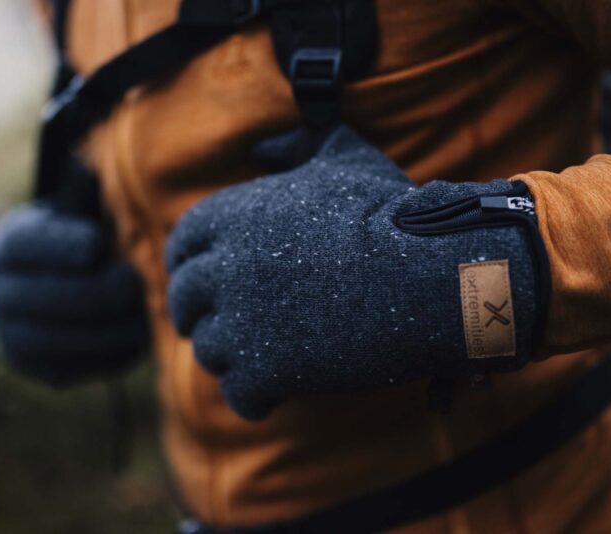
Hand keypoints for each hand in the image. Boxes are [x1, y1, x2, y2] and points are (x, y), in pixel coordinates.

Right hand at [0, 203, 148, 385]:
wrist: (59, 283)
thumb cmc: (81, 236)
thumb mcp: (77, 210)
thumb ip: (86, 199)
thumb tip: (95, 175)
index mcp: (8, 247)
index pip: (26, 245)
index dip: (61, 245)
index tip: (97, 241)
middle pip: (49, 298)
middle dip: (98, 291)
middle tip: (134, 282)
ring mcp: (14, 336)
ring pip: (64, 339)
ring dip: (110, 328)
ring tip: (144, 313)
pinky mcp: (41, 369)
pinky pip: (78, 368)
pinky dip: (111, 354)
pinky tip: (136, 336)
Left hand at [166, 126, 547, 419]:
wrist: (429, 274)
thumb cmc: (391, 214)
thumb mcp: (344, 156)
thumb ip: (299, 141)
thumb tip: (263, 147)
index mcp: (233, 216)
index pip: (181, 246)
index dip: (189, 267)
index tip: (207, 283)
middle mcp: (225, 267)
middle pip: (184, 302)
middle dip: (199, 315)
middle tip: (229, 326)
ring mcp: (242, 321)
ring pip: (210, 351)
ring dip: (233, 358)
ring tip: (263, 358)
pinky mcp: (267, 370)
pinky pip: (239, 395)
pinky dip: (256, 398)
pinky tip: (277, 392)